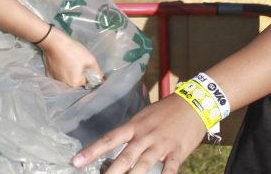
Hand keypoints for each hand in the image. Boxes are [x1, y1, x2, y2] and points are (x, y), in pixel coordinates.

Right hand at [38, 28, 102, 87]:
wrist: (54, 42)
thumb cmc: (73, 50)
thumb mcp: (90, 59)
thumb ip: (97, 71)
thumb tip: (102, 80)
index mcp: (75, 83)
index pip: (86, 82)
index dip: (88, 73)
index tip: (85, 65)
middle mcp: (64, 85)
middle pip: (76, 82)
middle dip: (78, 74)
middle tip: (77, 62)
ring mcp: (55, 81)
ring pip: (67, 79)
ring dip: (70, 73)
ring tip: (69, 61)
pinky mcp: (49, 75)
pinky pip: (58, 76)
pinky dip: (61, 71)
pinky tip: (62, 62)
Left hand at [72, 94, 205, 172]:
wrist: (194, 103)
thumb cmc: (166, 111)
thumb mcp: (145, 117)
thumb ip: (133, 134)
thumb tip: (118, 149)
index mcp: (134, 126)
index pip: (109, 139)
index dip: (92, 151)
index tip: (76, 161)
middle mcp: (145, 135)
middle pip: (125, 156)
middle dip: (111, 171)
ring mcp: (161, 143)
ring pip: (144, 164)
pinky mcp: (177, 151)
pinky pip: (169, 169)